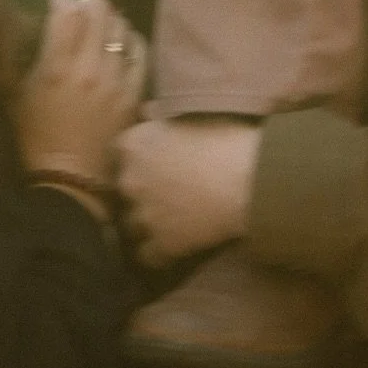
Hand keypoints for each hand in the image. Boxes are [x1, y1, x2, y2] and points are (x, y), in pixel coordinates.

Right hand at [13, 0, 145, 183]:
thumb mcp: (20, 91)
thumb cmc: (36, 134)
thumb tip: (44, 21)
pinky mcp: (133, 94)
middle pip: (98, 11)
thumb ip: (33, 53)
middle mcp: (89, 67)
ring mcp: (115, 80)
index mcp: (56, 66)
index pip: (66, 10)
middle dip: (87, 4)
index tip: (57, 0)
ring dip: (108, 20)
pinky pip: (139, 52)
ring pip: (120, 26)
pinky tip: (122, 42)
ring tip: (100, 27)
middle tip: (80, 12)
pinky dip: (130, 40)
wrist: (70, 177)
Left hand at [116, 118, 260, 268]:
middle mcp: (129, 179)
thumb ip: (160, 117)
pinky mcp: (162, 244)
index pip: (118, 155)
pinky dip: (158, 254)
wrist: (250, 179)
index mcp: (133, 144)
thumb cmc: (225, 139)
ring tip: (170, 223)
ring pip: (131, 226)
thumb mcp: (190, 117)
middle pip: (122, 191)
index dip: (136, 162)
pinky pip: (147, 256)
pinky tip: (174, 248)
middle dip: (139, 194)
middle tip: (165, 196)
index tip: (152, 166)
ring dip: (146, 226)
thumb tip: (145, 111)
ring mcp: (143, 215)